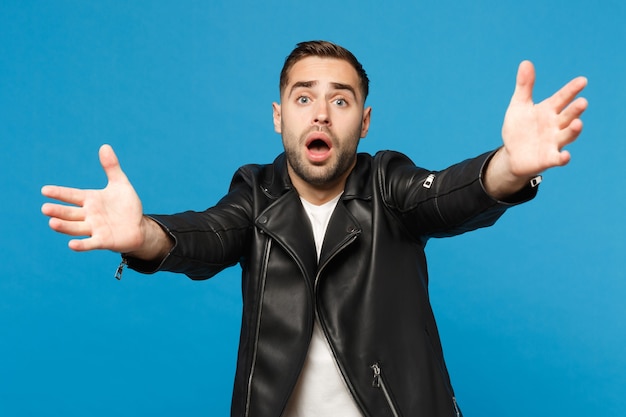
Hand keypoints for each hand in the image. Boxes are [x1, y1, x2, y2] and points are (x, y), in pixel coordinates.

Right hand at [41, 144, 145, 252]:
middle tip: (45, 208)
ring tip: (52, 223)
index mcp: (90, 200)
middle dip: (58, 211)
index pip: (71, 195)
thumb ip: (111, 167)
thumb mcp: (120, 184)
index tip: (44, 190)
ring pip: (75, 228)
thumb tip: (105, 146)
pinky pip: (91, 243)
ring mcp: (95, 229)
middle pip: (70, 213)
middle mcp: (89, 215)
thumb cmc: (126, 206)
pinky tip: (72, 245)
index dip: (59, 193)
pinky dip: (82, 245)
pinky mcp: (103, 241)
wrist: (138, 227)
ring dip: (64, 227)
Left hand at [501, 60, 587, 177]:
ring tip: (577, 123)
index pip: (562, 98)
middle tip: (582, 102)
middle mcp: (555, 125)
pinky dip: (562, 158)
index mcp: (548, 110)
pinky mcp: (548, 159)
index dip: (571, 90)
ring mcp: (553, 142)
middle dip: (575, 110)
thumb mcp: (519, 105)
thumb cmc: (519, 128)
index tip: (582, 81)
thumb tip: (526, 62)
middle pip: (568, 116)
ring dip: (573, 130)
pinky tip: (565, 156)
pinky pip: (557, 159)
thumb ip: (525, 86)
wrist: (512, 154)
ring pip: (567, 135)